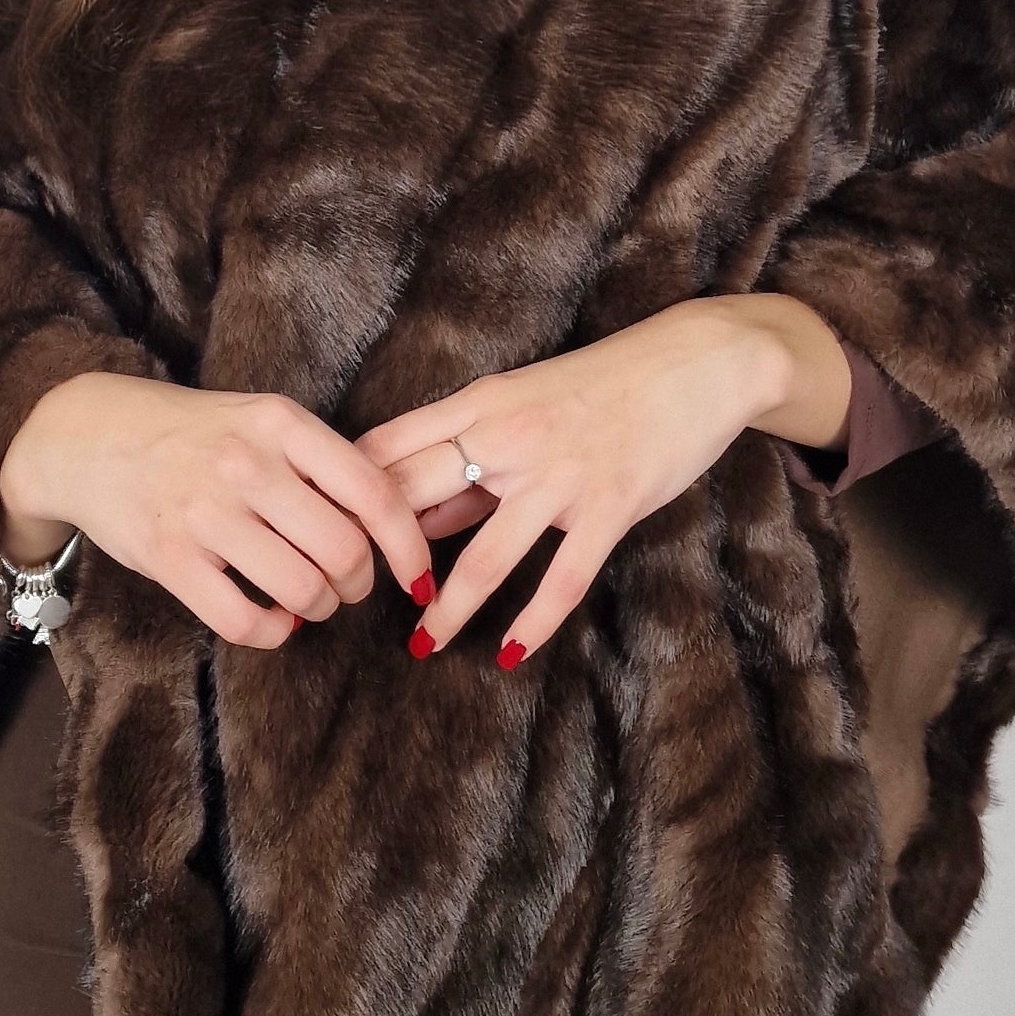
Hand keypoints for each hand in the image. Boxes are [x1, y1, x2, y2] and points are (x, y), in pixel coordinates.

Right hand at [0, 371, 437, 647]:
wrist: (87, 434)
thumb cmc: (191, 433)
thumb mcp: (259, 420)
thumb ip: (319, 461)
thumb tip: (394, 522)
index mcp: (281, 423)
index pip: (374, 493)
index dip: (410, 546)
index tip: (417, 576)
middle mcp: (247, 463)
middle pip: (344, 551)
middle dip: (359, 583)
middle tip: (348, 585)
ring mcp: (205, 511)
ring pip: (302, 590)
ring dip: (318, 608)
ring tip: (308, 600)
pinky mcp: (169, 557)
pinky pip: (245, 621)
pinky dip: (273, 632)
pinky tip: (272, 618)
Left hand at [349, 294, 852, 667]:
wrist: (696, 361)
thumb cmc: (603, 384)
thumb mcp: (522, 402)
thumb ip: (467, 456)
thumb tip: (410, 519)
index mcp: (480, 403)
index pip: (387, 449)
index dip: (344, 496)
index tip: (318, 538)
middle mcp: (510, 436)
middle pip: (418, 499)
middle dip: (379, 556)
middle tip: (349, 601)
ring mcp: (561, 473)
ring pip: (486, 554)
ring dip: (447, 608)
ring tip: (420, 646)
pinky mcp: (610, 504)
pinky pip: (563, 576)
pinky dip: (534, 621)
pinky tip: (512, 653)